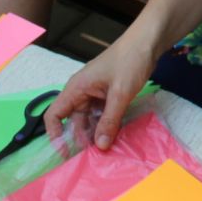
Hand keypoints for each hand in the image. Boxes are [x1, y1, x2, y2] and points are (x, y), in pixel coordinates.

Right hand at [44, 32, 158, 151]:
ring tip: (105, 150)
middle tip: (93, 158)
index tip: (65, 153)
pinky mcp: (107, 94)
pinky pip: (102, 114)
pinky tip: (115, 136)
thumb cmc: (130, 61)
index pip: (54, 115)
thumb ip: (109, 120)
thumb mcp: (120, 94)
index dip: (55, 135)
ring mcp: (95, 93)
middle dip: (81, 139)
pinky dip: (106, 125)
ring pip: (89, 119)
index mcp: (76, 88)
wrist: (147, 42)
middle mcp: (81, 92)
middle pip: (73, 121)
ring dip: (96, 133)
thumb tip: (100, 146)